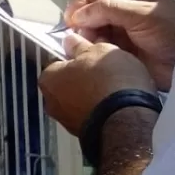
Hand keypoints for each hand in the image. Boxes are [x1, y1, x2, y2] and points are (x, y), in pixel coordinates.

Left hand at [39, 33, 155, 135]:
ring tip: (115, 89)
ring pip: (79, 101)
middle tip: (106, 72)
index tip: (91, 56)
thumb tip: (70, 41)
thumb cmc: (110, 81)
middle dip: (83, 78)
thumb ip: (80, 45)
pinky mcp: (84, 134)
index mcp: (47, 78)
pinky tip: (117, 105)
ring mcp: (66, 121)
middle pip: (67, 83)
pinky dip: (101, 110)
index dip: (76, 57)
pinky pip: (92, 116)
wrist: (127, 121)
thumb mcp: (99, 51)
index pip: (57, 62)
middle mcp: (50, 102)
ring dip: (93, 95)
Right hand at [64, 0, 174, 89]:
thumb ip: (107, 9)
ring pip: (94, 31)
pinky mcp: (122, 53)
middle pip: (94, 12)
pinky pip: (100, 48)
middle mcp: (126, 13)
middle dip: (83, 20)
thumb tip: (76, 16)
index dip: (83, 0)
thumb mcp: (141, 13)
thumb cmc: (170, 32)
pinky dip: (92, 50)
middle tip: (77, 32)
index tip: (70, 15)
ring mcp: (124, 34)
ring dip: (87, 36)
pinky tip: (92, 53)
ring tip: (86, 44)